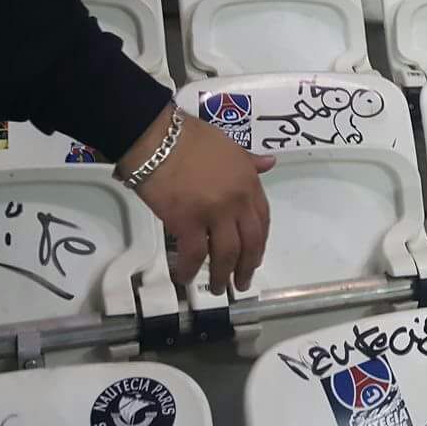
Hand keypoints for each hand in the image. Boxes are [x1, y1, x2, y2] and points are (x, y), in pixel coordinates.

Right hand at [117, 104, 275, 293]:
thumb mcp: (230, 146)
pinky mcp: (186, 221)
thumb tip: (269, 163)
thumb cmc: (190, 137)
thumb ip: (250, 161)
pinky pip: (193, 253)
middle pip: (250, 242)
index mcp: (249, 183)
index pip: (263, 220)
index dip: (259, 243)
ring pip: (226, 253)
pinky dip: (189, 269)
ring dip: (222, 275)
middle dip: (247, 267)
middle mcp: (238, 201)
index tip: (255, 256)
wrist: (157, 137)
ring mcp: (214, 213)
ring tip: (217, 288)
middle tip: (242, 283)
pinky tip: (183, 277)